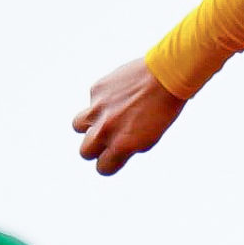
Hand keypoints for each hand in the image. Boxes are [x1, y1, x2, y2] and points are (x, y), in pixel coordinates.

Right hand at [73, 59, 187, 175]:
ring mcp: (97, 109)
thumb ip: (127, 147)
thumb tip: (113, 150)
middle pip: (85, 152)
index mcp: (121, 145)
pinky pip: (92, 101)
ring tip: (106, 116)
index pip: (103, 168)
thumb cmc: (163, 110)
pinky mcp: (96, 90)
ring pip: (78, 125)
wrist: (165, 76)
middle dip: (94, 149)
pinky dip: (102, 100)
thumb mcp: (150, 138)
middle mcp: (105, 129)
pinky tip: (119, 94)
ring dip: (88, 125)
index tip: (112, 158)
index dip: (108, 164)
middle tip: (105, 140)